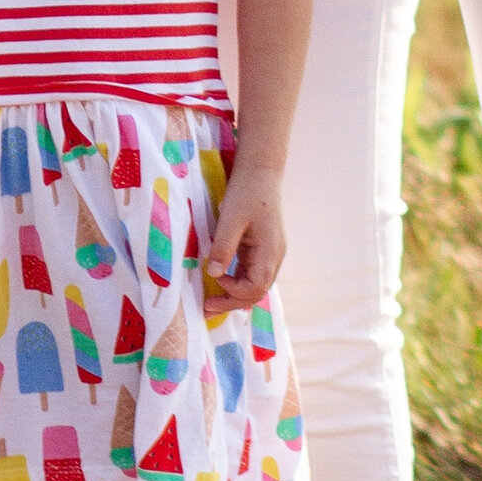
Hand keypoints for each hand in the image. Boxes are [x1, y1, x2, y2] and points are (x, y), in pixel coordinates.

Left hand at [204, 160, 285, 310]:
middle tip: (207, 308)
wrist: (260, 172)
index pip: (256, 287)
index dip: (234, 291)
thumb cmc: (247, 192)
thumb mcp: (231, 219)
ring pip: (255, 284)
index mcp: (270, 252)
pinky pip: (252, 273)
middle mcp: (274, 257)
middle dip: (233, 302)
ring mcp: (270, 253)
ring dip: (235, 294)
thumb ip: (224, 247)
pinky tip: (222, 281)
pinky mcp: (263, 248)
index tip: (214, 279)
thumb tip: (214, 274)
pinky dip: (238, 282)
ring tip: (212, 300)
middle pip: (257, 291)